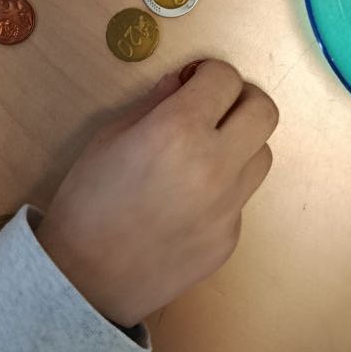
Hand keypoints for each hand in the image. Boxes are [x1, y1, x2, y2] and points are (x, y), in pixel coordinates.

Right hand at [36, 61, 276, 326]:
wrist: (85, 280)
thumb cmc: (86, 201)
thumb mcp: (108, 137)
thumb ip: (154, 104)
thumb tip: (183, 83)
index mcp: (178, 131)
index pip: (225, 78)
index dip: (208, 71)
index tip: (193, 80)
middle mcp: (215, 165)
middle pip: (264, 111)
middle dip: (241, 98)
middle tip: (213, 107)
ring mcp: (229, 206)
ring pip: (262, 155)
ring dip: (240, 143)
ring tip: (203, 154)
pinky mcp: (231, 238)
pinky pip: (241, 198)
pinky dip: (223, 188)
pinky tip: (187, 201)